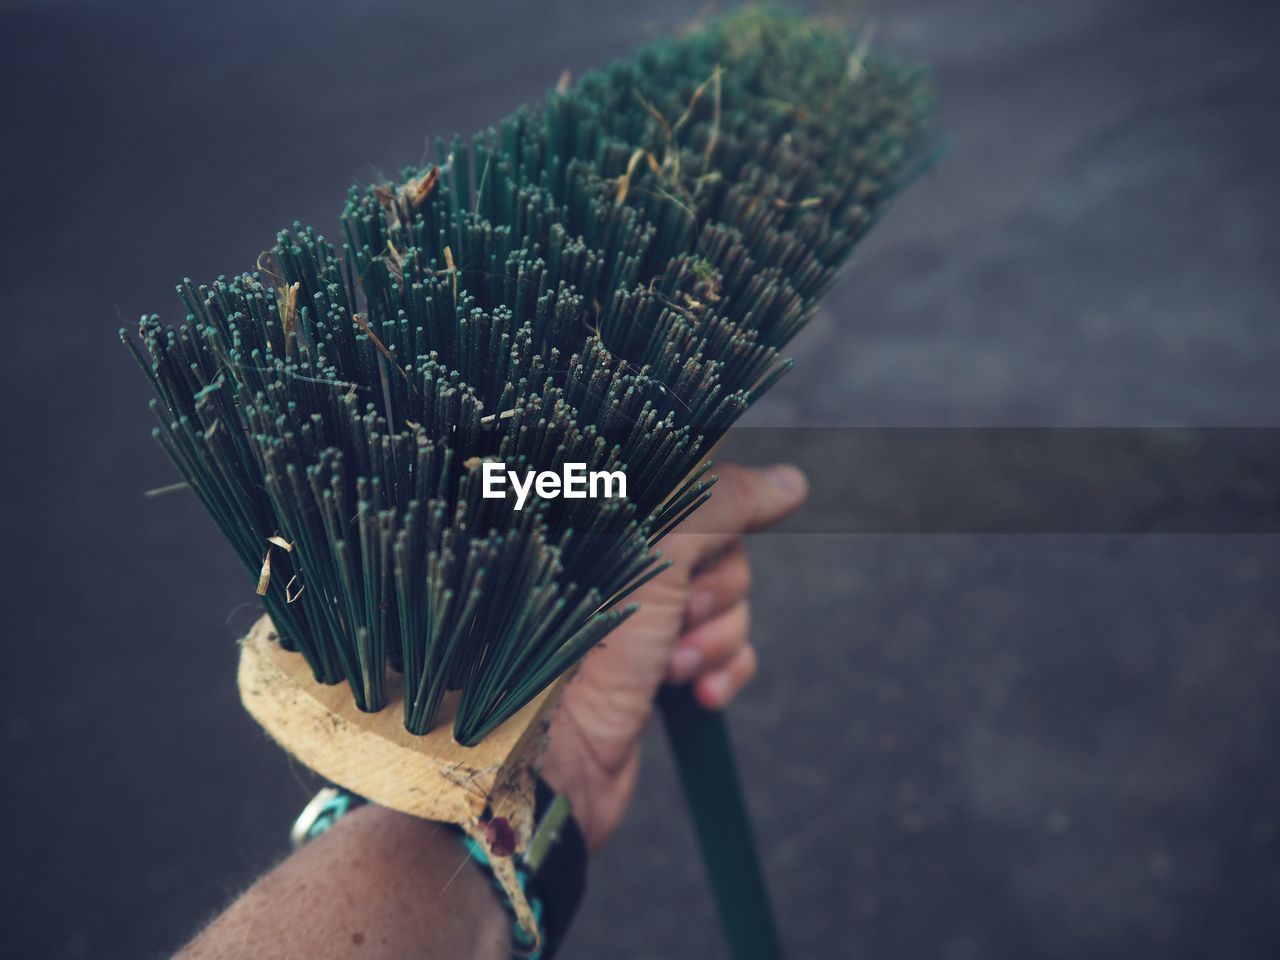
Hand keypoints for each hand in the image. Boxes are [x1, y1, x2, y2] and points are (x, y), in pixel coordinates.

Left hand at [541, 462, 808, 849]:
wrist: (548, 759)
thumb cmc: (582, 643)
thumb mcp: (657, 551)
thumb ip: (723, 502)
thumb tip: (789, 483)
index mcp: (601, 514)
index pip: (687, 480)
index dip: (718, 503)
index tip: (736, 520)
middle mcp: (618, 556)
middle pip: (720, 545)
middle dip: (717, 588)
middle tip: (678, 615)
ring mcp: (637, 615)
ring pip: (727, 601)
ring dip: (717, 638)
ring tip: (672, 667)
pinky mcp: (654, 666)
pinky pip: (723, 653)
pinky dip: (721, 671)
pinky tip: (696, 694)